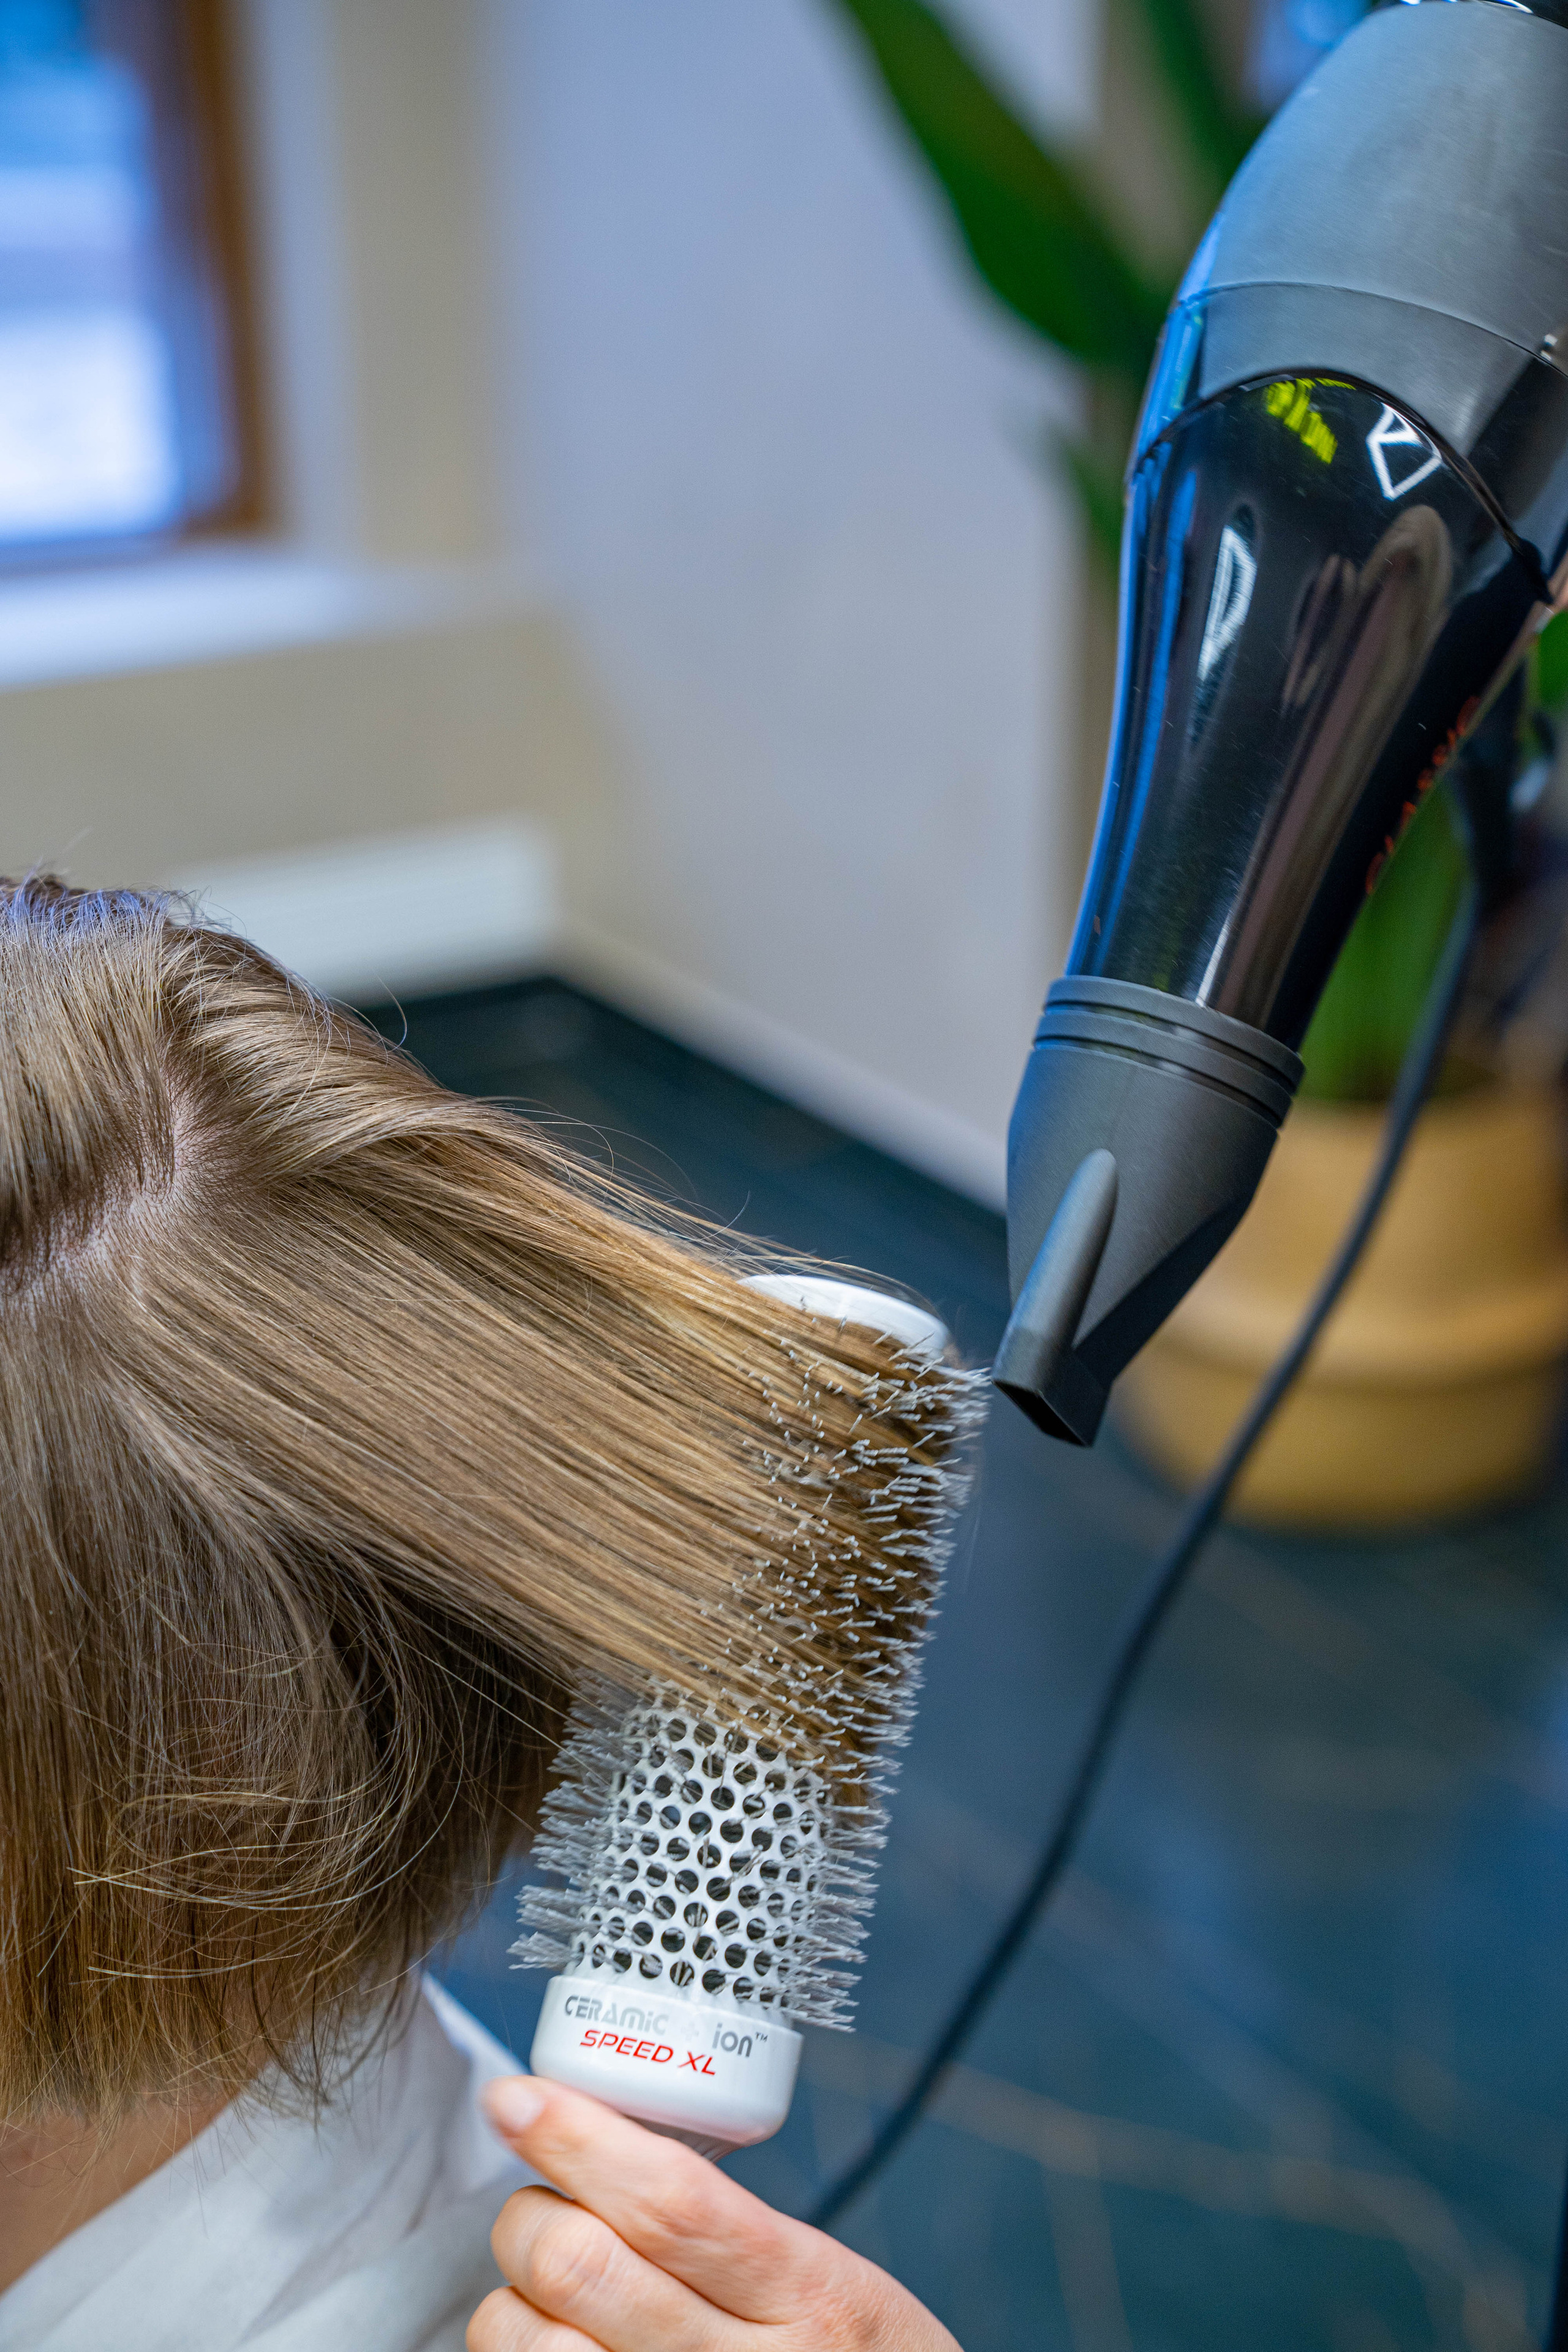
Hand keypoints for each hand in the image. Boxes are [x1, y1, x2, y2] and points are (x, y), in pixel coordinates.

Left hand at [472, 2074, 961, 2351]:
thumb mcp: (821, 2275)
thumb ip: (722, 2219)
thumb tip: (598, 2145)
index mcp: (801, 2290)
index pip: (669, 2200)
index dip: (578, 2139)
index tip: (519, 2098)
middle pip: (579, 2264)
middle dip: (532, 2212)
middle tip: (546, 2204)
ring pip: (527, 2340)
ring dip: (515, 2299)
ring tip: (558, 2294)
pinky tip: (561, 2344)